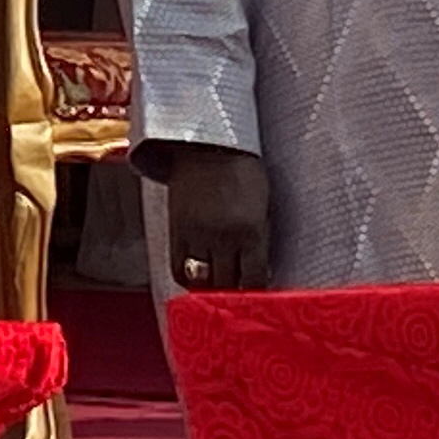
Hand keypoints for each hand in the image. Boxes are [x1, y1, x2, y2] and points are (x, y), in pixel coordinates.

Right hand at [161, 144, 271, 292]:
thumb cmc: (241, 167)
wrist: (204, 142)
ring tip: (217, 289)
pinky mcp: (176, 231)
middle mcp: (223, 238)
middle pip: (227, 285)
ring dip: (210, 289)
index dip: (256, 293)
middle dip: (233, 293)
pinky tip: (196, 277)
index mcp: (251, 231)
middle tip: (237, 296)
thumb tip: (259, 267)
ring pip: (201, 281)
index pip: (254, 279)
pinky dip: (187, 279)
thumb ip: (260, 236)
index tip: (257, 297)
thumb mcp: (262, 203)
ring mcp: (197, 236)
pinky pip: (178, 268)